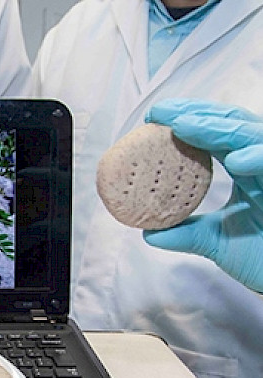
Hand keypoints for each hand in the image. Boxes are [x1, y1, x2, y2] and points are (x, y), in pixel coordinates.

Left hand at [143, 98, 262, 292]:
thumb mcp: (217, 243)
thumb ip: (186, 233)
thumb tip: (149, 233)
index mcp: (248, 171)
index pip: (217, 134)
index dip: (187, 122)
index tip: (154, 118)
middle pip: (233, 124)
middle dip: (196, 113)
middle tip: (161, 111)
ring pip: (255, 134)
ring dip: (219, 128)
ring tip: (184, 126)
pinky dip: (260, 157)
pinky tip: (237, 160)